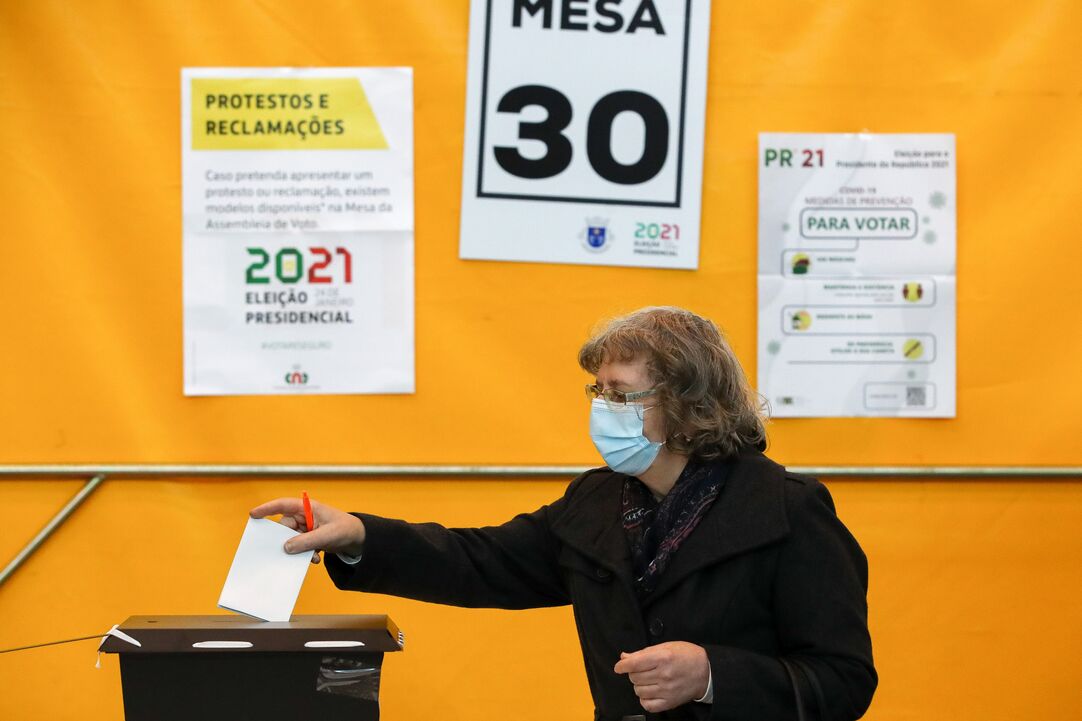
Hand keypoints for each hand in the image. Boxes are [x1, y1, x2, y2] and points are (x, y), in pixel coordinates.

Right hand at [249, 497, 365, 564]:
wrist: (358, 538)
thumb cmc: (345, 529)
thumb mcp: (326, 535)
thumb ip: (306, 541)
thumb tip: (286, 548)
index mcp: (308, 508)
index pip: (283, 505)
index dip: (267, 508)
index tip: (253, 514)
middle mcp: (304, 516)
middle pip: (284, 527)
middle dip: (288, 541)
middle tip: (290, 551)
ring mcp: (305, 528)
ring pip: (290, 540)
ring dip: (299, 550)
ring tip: (312, 556)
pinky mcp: (308, 538)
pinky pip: (298, 547)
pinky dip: (304, 554)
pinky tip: (315, 559)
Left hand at [613, 641, 710, 712]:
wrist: (705, 672)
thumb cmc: (686, 656)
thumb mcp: (666, 647)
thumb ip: (643, 652)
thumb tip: (625, 657)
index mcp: (663, 657)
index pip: (634, 664)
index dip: (622, 666)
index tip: (619, 667)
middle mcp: (664, 675)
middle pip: (635, 677)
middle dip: (633, 673)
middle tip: (642, 670)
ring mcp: (667, 690)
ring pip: (638, 691)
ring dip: (639, 685)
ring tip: (648, 680)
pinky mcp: (670, 702)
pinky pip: (648, 705)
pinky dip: (644, 699)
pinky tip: (649, 692)